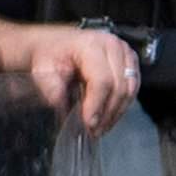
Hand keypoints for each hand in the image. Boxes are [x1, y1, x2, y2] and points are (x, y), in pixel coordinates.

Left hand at [23, 21, 142, 133]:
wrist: (58, 46)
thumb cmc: (52, 56)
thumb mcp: (43, 70)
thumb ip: (51, 87)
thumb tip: (59, 101)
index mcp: (91, 44)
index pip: (102, 80)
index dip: (97, 105)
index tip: (89, 123)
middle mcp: (112, 46)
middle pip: (119, 87)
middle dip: (107, 113)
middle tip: (94, 130)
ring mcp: (124, 53)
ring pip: (129, 90)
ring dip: (116, 112)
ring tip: (101, 127)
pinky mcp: (130, 62)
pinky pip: (133, 89)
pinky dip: (122, 106)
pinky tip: (108, 116)